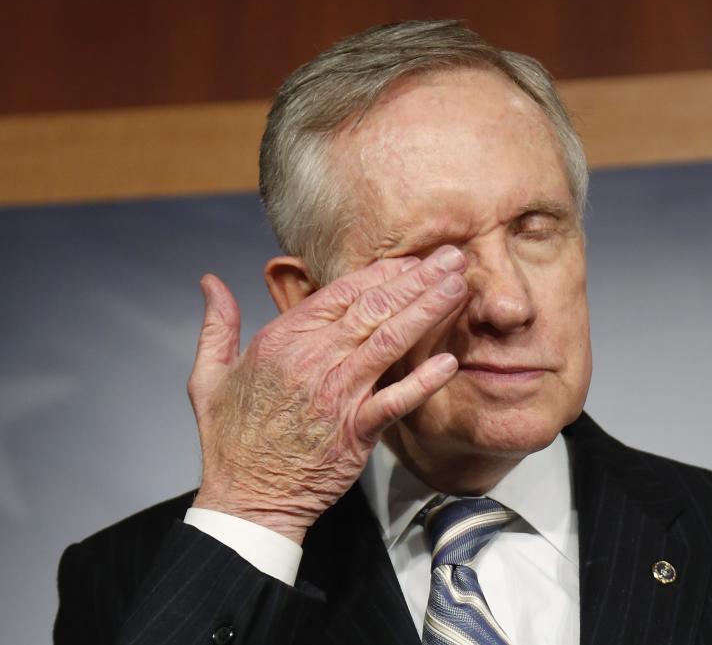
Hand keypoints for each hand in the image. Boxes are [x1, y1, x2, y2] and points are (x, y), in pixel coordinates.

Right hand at [188, 246, 467, 543]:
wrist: (247, 499)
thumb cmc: (230, 440)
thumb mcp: (208, 375)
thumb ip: (217, 324)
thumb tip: (210, 282)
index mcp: (282, 341)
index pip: (341, 293)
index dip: (381, 273)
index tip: (412, 260)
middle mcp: (313, 360)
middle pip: (374, 308)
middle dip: (417, 279)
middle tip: (452, 258)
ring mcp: (337, 395)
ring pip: (389, 342)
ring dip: (427, 311)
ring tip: (458, 287)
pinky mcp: (356, 431)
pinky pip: (395, 401)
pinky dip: (422, 381)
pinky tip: (448, 362)